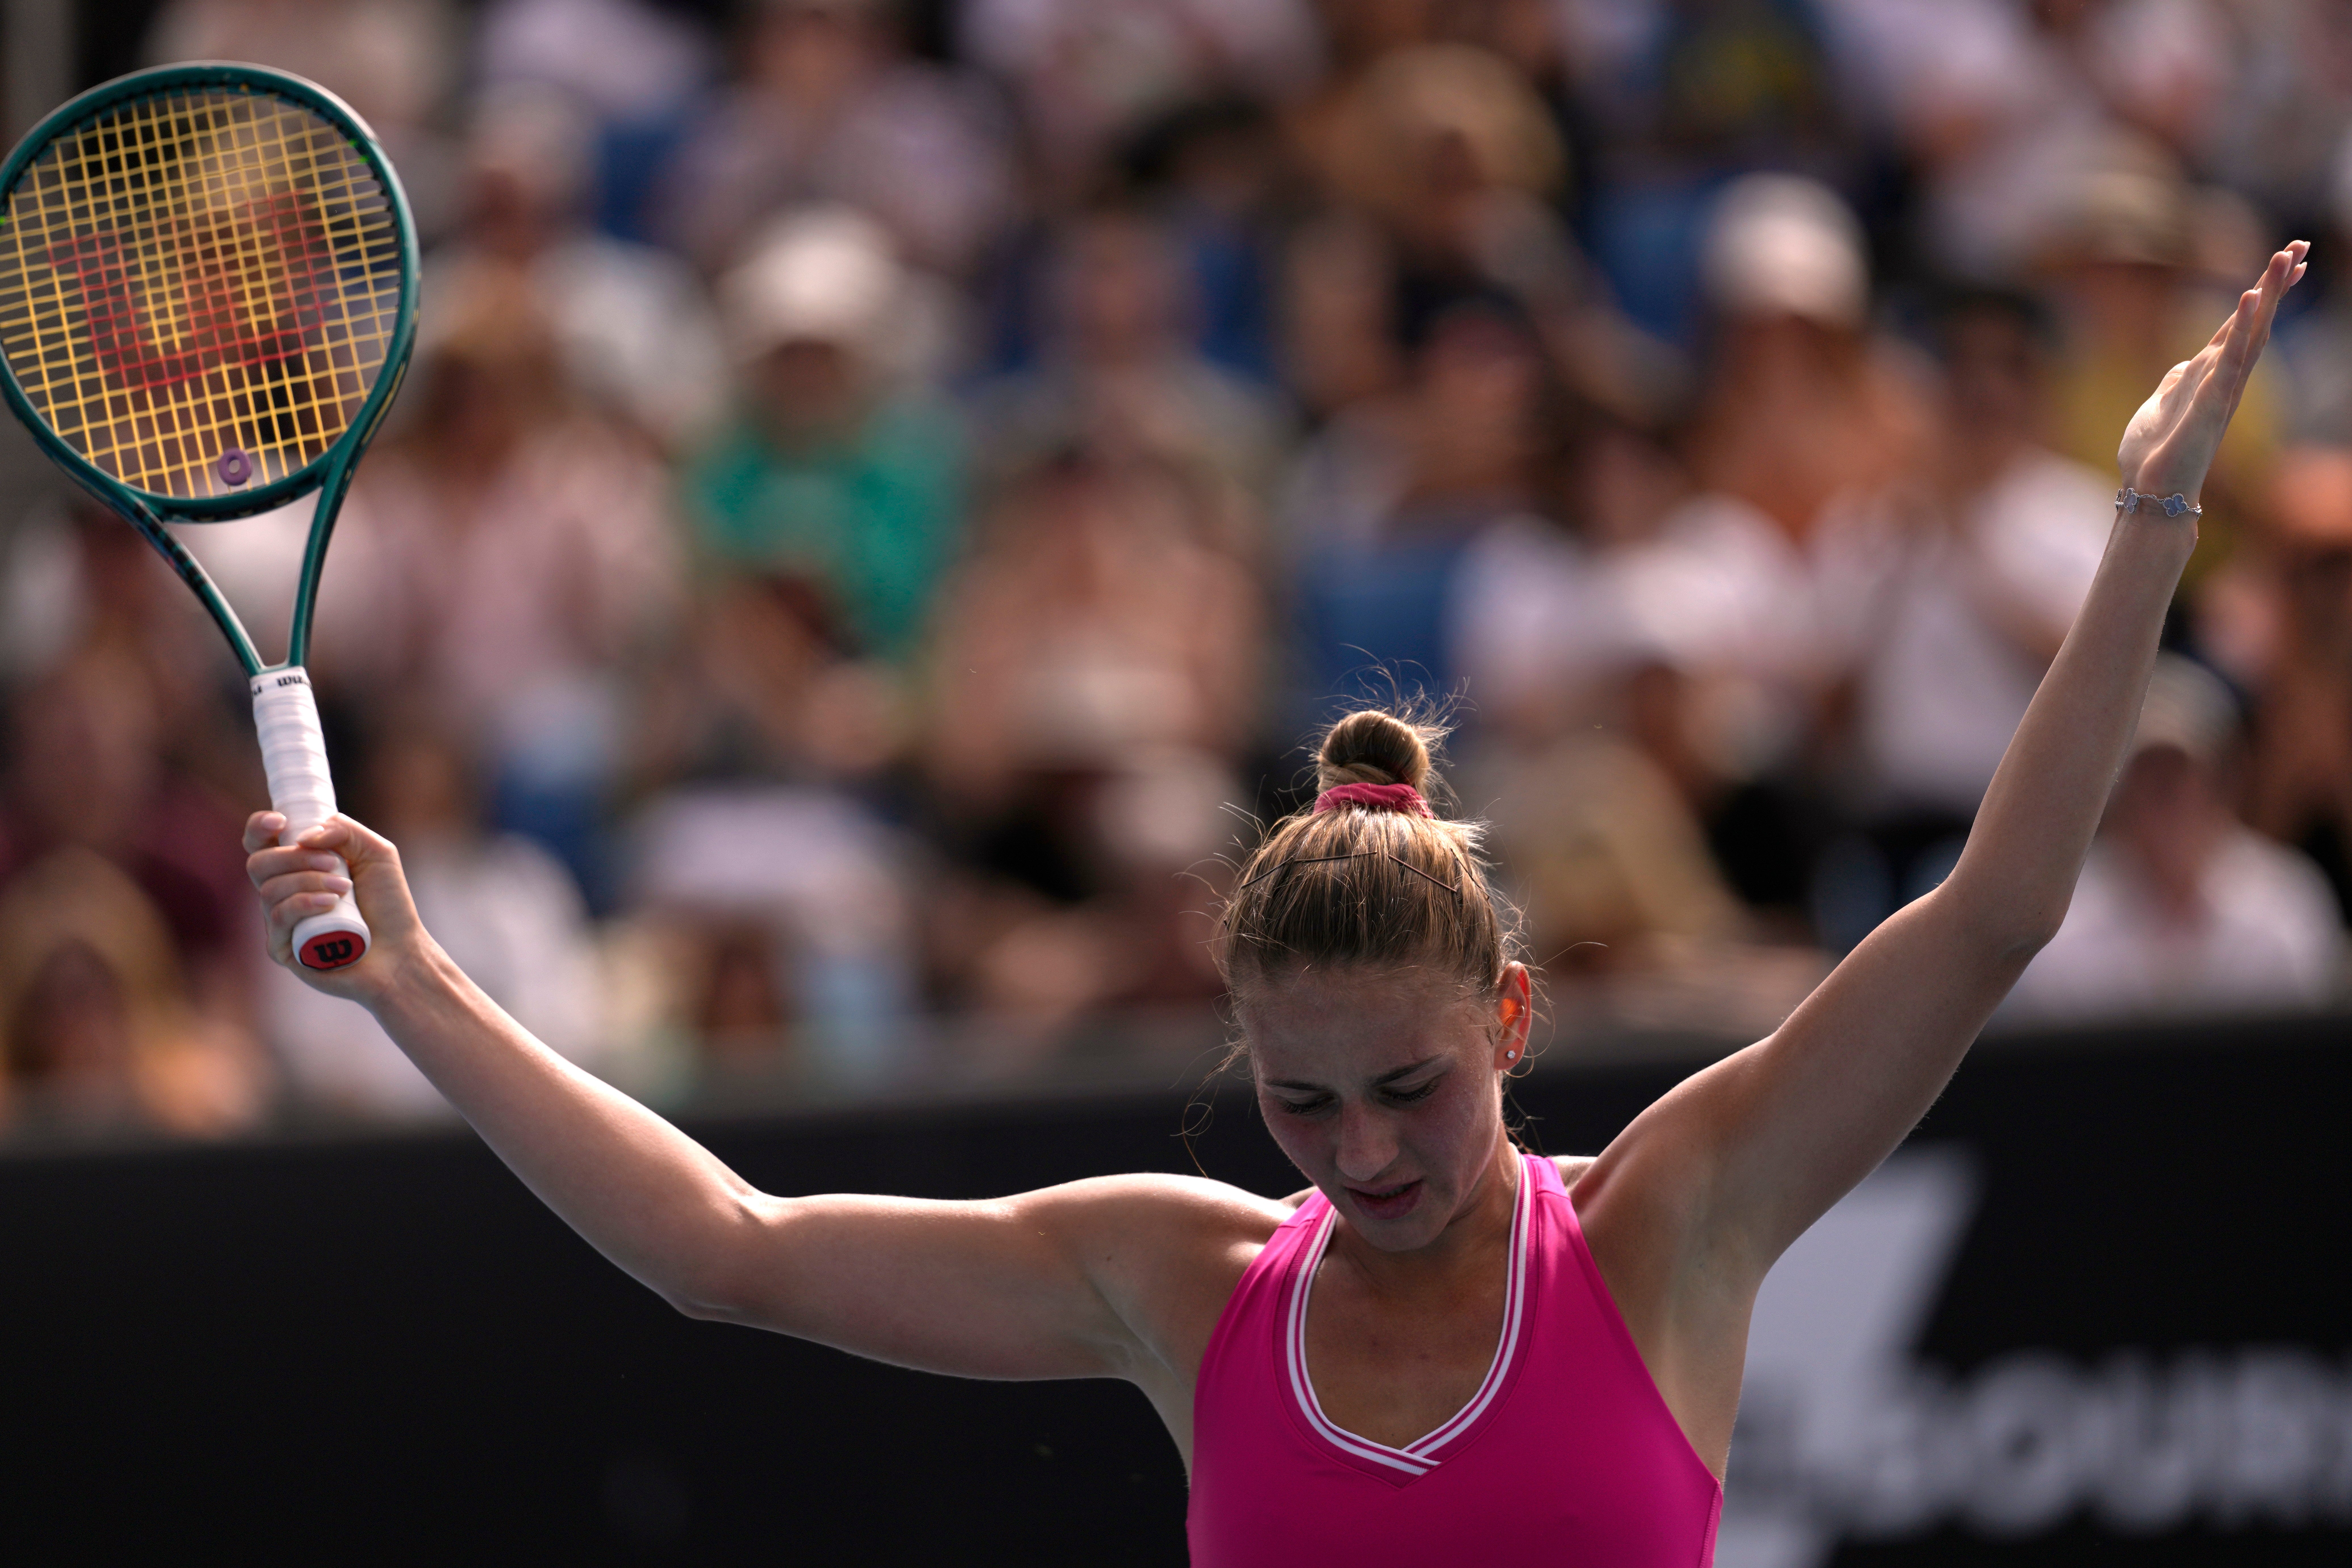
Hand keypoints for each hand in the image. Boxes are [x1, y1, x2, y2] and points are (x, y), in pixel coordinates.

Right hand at [243, 812, 427, 1001]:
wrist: (400, 951)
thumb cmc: (389, 903)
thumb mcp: (377, 853)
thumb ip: (344, 830)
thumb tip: (303, 835)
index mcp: (297, 868)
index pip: (261, 843)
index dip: (259, 828)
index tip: (280, 821)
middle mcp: (282, 893)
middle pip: (259, 863)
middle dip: (295, 857)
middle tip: (333, 863)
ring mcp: (279, 922)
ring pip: (269, 889)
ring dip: (309, 881)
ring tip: (344, 888)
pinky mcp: (282, 948)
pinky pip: (278, 916)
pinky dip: (304, 904)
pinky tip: (331, 904)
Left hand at [2116, 241, 2307, 506]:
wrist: (2149, 490)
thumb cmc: (2155, 454)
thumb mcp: (2161, 406)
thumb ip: (2176, 383)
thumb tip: (2184, 365)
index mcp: (2211, 375)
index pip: (2240, 326)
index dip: (2262, 294)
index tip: (2285, 262)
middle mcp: (2225, 378)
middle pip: (2256, 322)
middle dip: (2276, 284)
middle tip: (2299, 247)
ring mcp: (2222, 389)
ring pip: (2251, 334)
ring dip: (2267, 295)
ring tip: (2285, 258)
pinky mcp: (2212, 402)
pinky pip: (2230, 360)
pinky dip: (2239, 330)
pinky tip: (2250, 300)